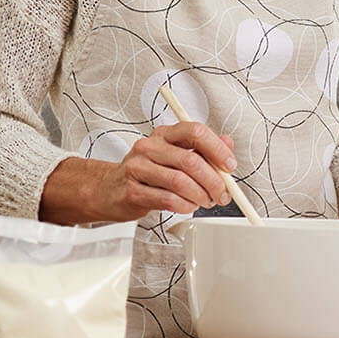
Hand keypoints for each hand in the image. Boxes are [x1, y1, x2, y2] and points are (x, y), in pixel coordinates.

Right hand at [90, 120, 236, 219]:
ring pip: (180, 182)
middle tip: (222, 193)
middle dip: (214, 181)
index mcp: (164, 134)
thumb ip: (202, 149)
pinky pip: (168, 200)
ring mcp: (138, 168)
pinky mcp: (132, 191)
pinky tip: (187, 206)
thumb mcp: (175, 155)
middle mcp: (149, 147)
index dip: (217, 149)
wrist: (109, 189)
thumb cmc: (147, 172)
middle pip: (191, 161)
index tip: (229, 166)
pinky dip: (185, 206)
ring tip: (205, 201)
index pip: (195, 131)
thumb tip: (228, 144)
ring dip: (200, 196)